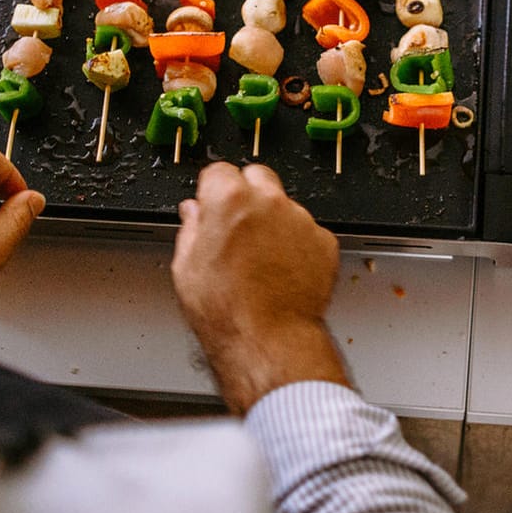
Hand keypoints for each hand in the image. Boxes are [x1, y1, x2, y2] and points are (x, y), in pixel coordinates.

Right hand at [172, 163, 349, 411]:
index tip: (211, 204)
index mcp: (229, 200)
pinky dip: (298, 245)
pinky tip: (283, 272)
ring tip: (261, 261)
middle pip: (257, 177)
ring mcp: (301, 220)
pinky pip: (308, 233)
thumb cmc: (227, 311)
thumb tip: (193, 214)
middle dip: (247, 194)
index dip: (212, 190)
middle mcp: (269, 202)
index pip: (219, 171)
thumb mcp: (187, 267)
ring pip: (285, 206)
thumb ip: (191, 229)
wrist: (268, 340)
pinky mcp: (324, 242)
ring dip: (274, 222)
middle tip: (238, 226)